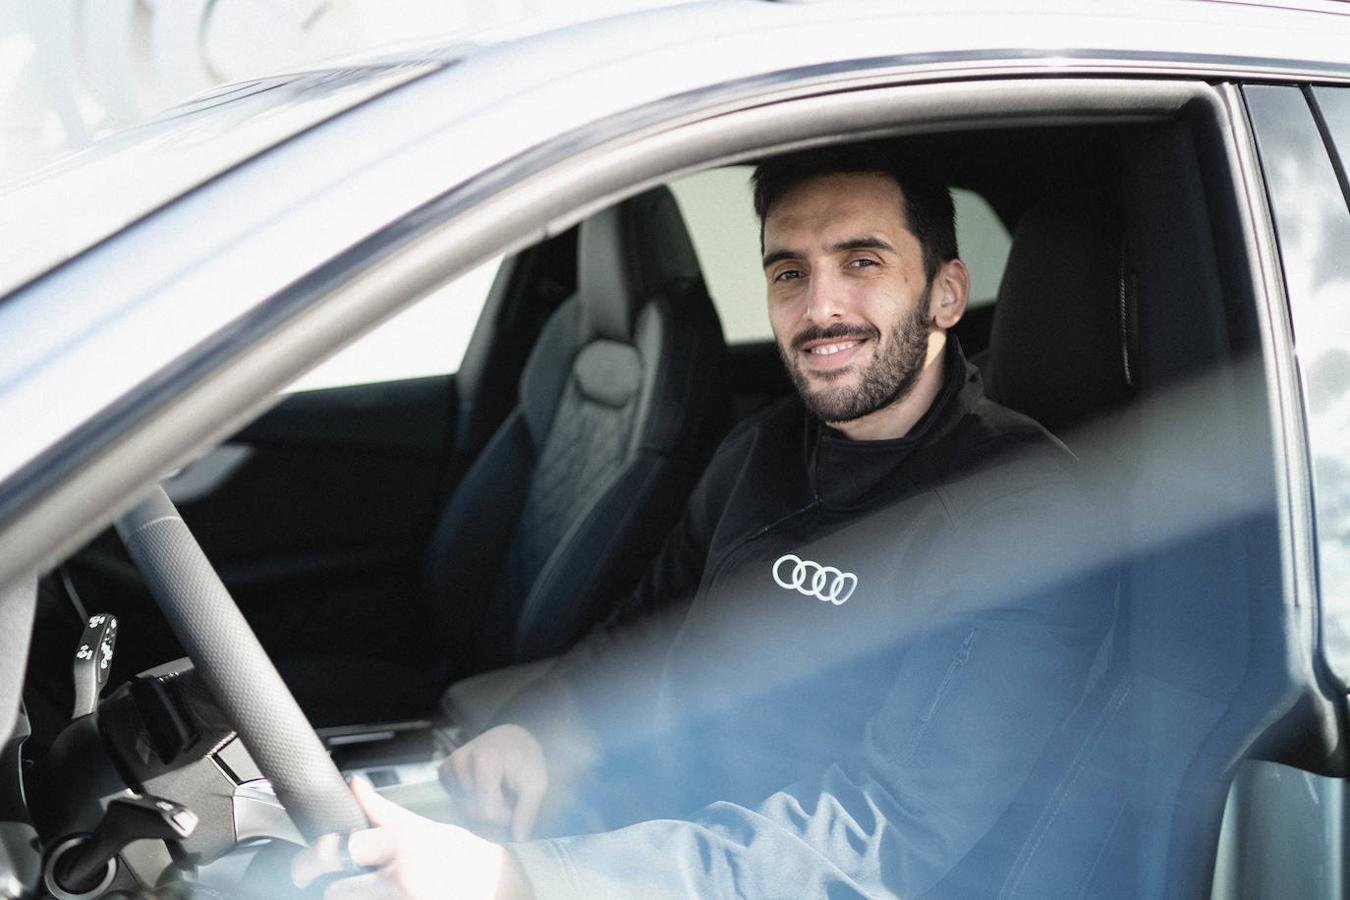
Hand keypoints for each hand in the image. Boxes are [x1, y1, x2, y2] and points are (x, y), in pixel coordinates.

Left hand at [292, 776, 529, 898]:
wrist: (498, 887)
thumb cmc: (462, 855)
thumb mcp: (423, 826)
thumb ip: (382, 810)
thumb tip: (353, 784)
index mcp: (400, 844)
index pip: (338, 849)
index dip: (312, 859)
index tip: (304, 865)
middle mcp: (399, 876)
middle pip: (334, 890)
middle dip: (326, 887)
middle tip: (315, 883)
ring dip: (347, 898)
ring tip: (357, 889)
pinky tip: (377, 895)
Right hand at [439, 724, 547, 840]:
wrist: (510, 737)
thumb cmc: (525, 759)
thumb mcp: (536, 782)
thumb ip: (528, 810)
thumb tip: (520, 839)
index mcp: (484, 759)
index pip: (487, 812)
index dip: (505, 815)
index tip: (516, 804)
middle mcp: (460, 761)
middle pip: (473, 813)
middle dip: (494, 812)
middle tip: (508, 796)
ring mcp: (449, 766)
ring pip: (463, 809)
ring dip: (483, 806)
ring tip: (497, 789)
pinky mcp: (443, 771)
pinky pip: (455, 801)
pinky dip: (471, 800)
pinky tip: (482, 786)